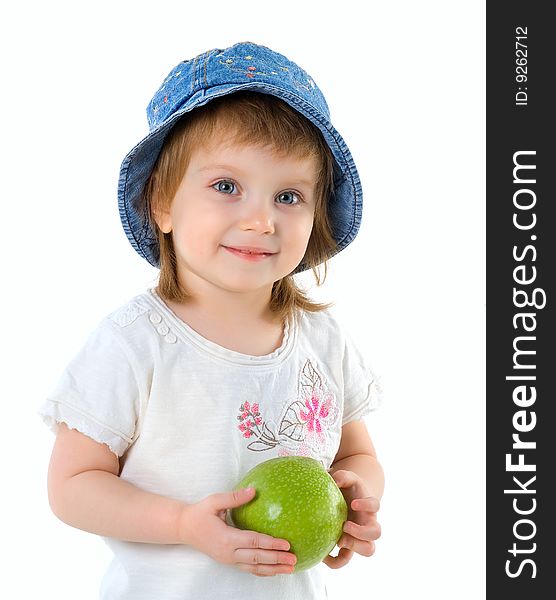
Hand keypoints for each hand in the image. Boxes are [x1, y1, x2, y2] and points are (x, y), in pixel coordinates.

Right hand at [180, 487, 296, 576]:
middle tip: (294, 558)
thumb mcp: (214, 501)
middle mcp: (228, 553)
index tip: (286, 544)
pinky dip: (262, 571)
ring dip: (273, 569)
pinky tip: (274, 571)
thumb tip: (253, 490)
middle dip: (277, 559)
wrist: (184, 528)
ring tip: (290, 568)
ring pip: (254, 568)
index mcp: (226, 538)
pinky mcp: (228, 561)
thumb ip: (234, 497)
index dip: (271, 544)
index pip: (253, 542)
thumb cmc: (199, 513)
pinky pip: (248, 569)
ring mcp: (228, 559)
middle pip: (257, 558)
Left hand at [323, 470, 380, 569]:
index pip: (375, 505)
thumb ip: (342, 476)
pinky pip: (345, 559)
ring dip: (355, 547)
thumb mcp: (346, 478)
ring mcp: (360, 536)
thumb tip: (334, 480)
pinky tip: (323, 555)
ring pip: (369, 550)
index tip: (353, 503)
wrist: (350, 497)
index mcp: (368, 506)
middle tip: (345, 526)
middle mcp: (368, 522)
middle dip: (361, 532)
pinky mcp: (348, 545)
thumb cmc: (348, 487)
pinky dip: (336, 561)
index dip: (366, 506)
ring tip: (339, 540)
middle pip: (376, 533)